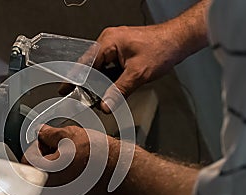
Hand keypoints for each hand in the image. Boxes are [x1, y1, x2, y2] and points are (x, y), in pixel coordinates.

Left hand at [21, 125, 126, 194]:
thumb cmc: (101, 155)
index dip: (37, 147)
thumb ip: (49, 133)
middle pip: (37, 174)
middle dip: (47, 161)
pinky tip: (82, 176)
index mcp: (43, 173)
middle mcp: (50, 194)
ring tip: (75, 164)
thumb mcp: (70, 134)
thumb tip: (41, 131)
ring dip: (57, 175)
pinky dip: (69, 187)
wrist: (124, 171)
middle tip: (63, 152)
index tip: (47, 143)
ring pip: (51, 187)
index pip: (26, 159)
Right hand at [60, 25, 184, 112]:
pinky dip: (109, 79)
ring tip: (95, 96)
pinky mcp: (123, 52)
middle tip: (80, 97)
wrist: (179, 40)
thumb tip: (105, 104)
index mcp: (108, 42)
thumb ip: (119, 91)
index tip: (66, 90)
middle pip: (91, 66)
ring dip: (99, 82)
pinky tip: (109, 90)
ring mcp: (116, 46)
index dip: (75, 79)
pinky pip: (110, 67)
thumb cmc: (162, 47)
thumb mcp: (138, 74)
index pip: (85, 64)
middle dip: (87, 83)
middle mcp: (109, 42)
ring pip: (101, 68)